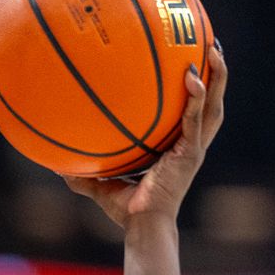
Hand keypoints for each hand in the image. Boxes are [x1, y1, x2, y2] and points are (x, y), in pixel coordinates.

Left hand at [62, 43, 227, 228]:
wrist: (143, 226)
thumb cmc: (128, 211)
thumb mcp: (104, 186)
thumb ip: (85, 175)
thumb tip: (57, 167)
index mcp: (178, 150)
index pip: (192, 114)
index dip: (197, 91)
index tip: (193, 65)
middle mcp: (191, 146)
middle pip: (212, 104)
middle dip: (216, 76)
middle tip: (213, 47)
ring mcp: (194, 149)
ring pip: (213, 107)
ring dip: (217, 78)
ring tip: (213, 50)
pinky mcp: (190, 154)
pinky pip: (195, 119)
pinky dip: (196, 97)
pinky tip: (191, 76)